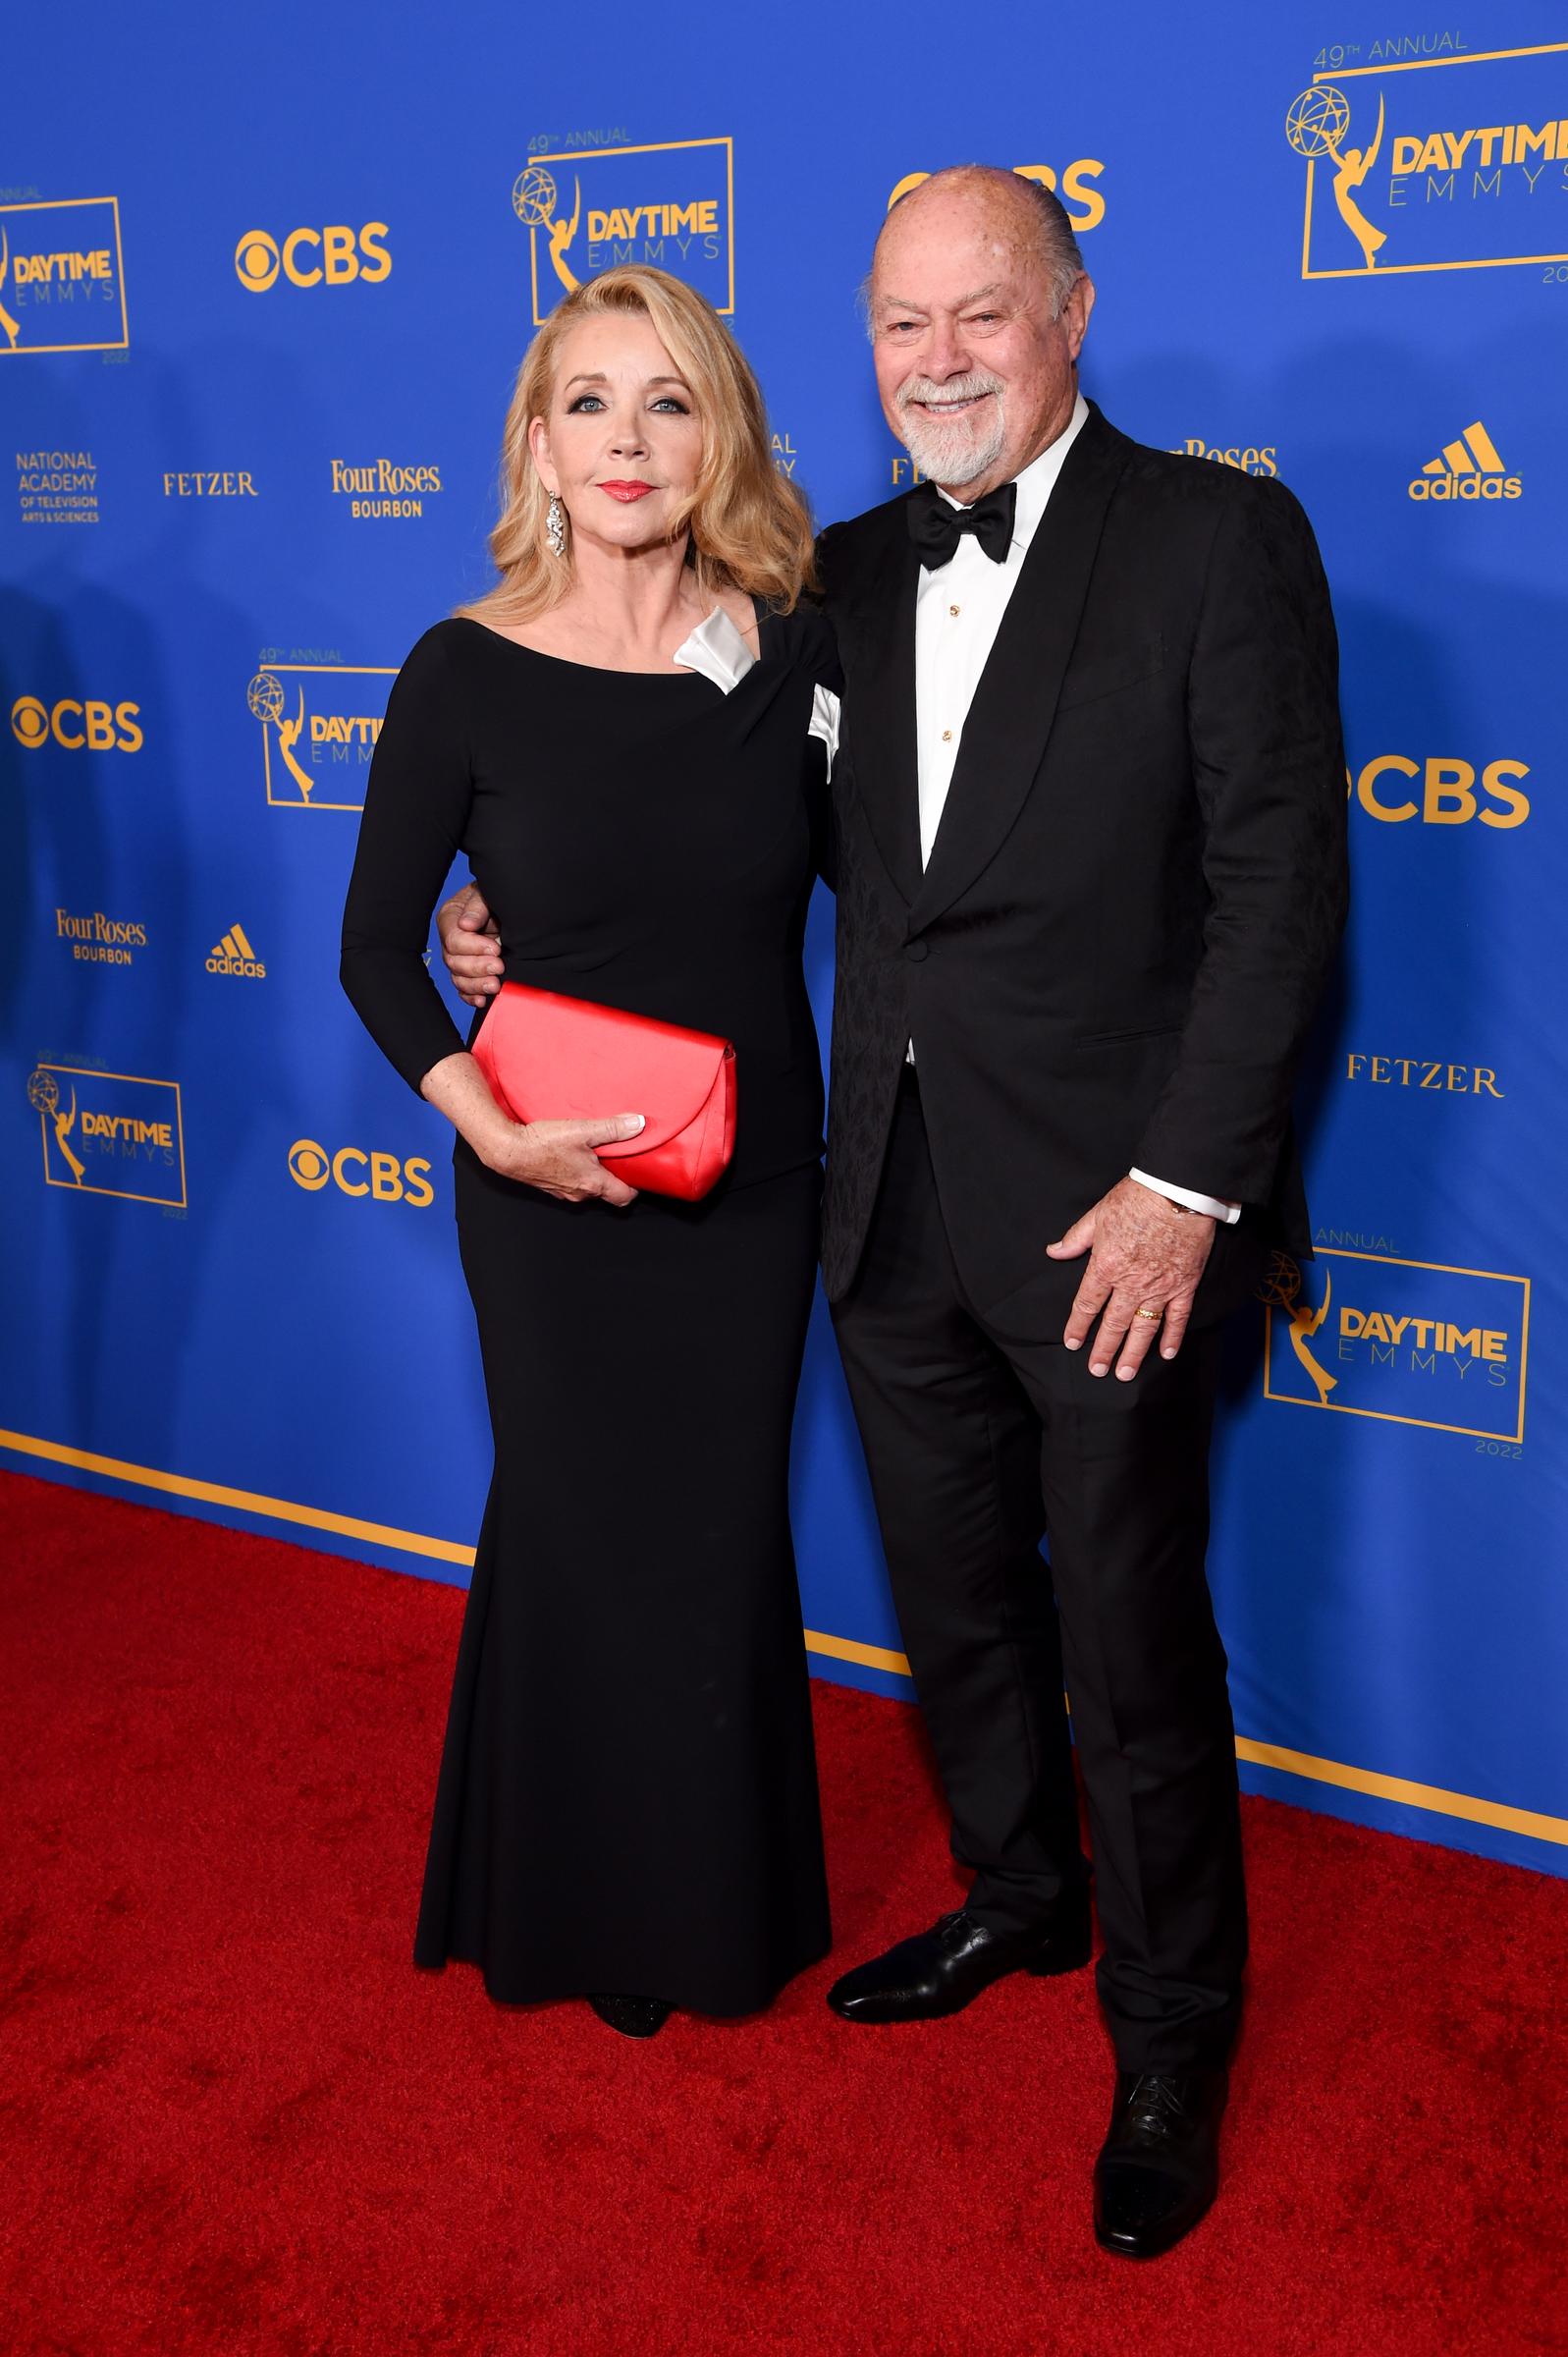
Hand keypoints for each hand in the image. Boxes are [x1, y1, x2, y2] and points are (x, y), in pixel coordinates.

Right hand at [437, 882, 500, 1007]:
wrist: (511, 908)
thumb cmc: (496, 897)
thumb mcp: (486, 894)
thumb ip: (477, 907)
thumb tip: (466, 925)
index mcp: (450, 919)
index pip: (453, 939)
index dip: (473, 947)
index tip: (496, 949)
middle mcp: (451, 941)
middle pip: (454, 962)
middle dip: (477, 967)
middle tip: (499, 966)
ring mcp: (459, 959)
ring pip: (458, 978)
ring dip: (476, 985)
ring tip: (495, 985)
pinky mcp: (470, 973)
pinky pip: (465, 990)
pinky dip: (473, 997)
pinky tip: (483, 1000)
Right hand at [486, 1113, 645, 1207]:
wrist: (508, 1151)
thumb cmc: (543, 1143)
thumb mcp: (582, 1130)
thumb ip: (612, 1128)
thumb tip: (639, 1124)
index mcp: (593, 1183)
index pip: (624, 1197)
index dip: (634, 1186)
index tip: (636, 1171)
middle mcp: (580, 1194)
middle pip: (607, 1192)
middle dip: (614, 1177)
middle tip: (617, 1157)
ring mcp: (564, 1193)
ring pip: (588, 1189)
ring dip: (593, 1175)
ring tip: (593, 1153)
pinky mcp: (550, 1188)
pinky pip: (571, 1185)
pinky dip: (576, 1174)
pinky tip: (570, 1156)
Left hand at [1046, 1177, 1215, 1379]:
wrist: (1179, 1191)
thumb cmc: (1137, 1198)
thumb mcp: (1098, 1215)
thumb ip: (1076, 1238)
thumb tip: (1054, 1251)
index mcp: (1106, 1266)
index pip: (1087, 1304)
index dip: (1078, 1326)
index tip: (1072, 1342)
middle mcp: (1131, 1283)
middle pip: (1113, 1324)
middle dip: (1103, 1350)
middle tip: (1097, 1370)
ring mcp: (1160, 1287)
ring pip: (1144, 1327)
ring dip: (1133, 1353)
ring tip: (1124, 1373)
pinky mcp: (1185, 1285)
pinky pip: (1178, 1318)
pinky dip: (1172, 1337)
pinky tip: (1165, 1354)